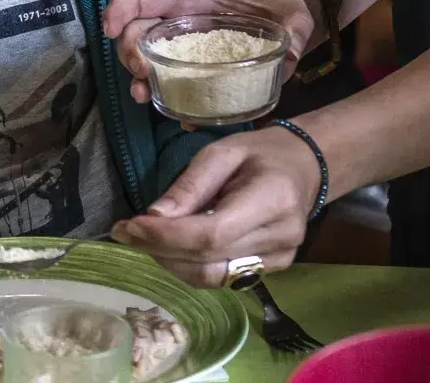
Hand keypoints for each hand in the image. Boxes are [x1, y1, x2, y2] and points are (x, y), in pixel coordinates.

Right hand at [102, 0, 314, 104]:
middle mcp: (181, 25)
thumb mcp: (295, 14)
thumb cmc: (283, 12)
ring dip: (139, 79)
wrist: (286, 29)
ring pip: (145, 61)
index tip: (110, 28)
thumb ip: (296, 29)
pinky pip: (170, 86)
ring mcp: (183, 51)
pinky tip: (180, 117)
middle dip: (130, 52)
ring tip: (144, 96)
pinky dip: (169, 101)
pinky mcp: (192, 74)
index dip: (122, 8)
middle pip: (136, 33)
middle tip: (143, 73)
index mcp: (195, 1)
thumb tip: (291, 52)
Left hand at [110, 126, 319, 286]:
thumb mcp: (221, 152)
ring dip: (169, 261)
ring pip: (210, 276)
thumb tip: (154, 217)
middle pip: (207, 259)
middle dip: (158, 248)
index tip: (130, 225)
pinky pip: (220, 278)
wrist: (305, 167)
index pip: (211, 234)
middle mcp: (280, 237)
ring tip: (143, 239)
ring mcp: (280, 259)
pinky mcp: (272, 270)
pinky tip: (170, 247)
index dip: (166, 236)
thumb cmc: (261, 153)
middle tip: (124, 231)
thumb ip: (189, 186)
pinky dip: (188, 266)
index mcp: (272, 200)